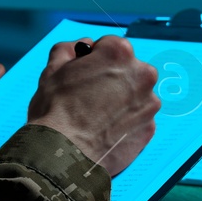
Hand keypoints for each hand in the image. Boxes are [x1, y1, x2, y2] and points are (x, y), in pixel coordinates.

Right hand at [27, 35, 158, 175]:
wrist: (62, 155)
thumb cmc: (55, 111)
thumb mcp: (52, 69)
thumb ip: (68, 50)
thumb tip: (79, 48)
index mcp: (119, 52)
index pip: (109, 45)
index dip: (93, 59)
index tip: (84, 74)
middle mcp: (142, 73)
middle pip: (127, 69)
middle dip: (112, 78)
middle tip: (89, 97)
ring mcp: (149, 103)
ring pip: (135, 94)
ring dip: (120, 100)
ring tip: (96, 117)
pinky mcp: (150, 128)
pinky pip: (138, 118)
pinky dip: (125, 122)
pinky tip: (105, 130)